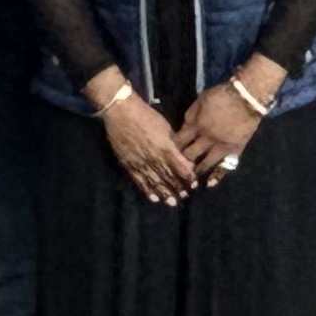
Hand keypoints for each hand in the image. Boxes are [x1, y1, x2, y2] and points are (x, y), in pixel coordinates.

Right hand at [96, 82, 194, 205]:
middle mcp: (154, 158)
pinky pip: (139, 181)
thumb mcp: (165, 127)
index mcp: (165, 148)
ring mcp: (141, 163)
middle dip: (178, 187)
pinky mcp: (129, 165)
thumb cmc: (146, 116)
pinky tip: (153, 198)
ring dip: (164, 193)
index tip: (194, 183)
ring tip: (172, 202)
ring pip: (155, 182)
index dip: (188, 177)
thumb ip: (173, 142)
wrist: (121, 113)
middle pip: (168, 177)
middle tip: (185, 196)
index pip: (180, 167)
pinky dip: (147, 190)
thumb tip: (181, 154)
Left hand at [177, 77, 268, 181]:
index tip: (169, 152)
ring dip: (197, 171)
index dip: (173, 147)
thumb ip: (190, 115)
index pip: (179, 141)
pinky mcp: (235, 150)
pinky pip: (225, 166)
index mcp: (196, 125)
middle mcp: (207, 139)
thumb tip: (184, 128)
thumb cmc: (222, 95)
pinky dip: (217, 176)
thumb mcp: (200, 100)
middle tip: (178, 167)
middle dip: (182, 161)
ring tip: (191, 179)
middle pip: (190, 155)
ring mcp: (221, 146)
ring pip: (205, 164)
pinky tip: (210, 183)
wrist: (247, 97)